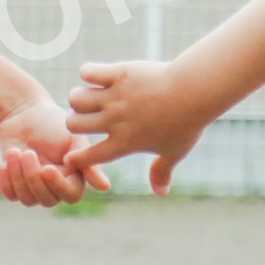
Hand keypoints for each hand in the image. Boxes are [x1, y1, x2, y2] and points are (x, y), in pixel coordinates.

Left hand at [0, 96, 108, 206]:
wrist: (23, 112)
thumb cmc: (52, 122)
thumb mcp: (73, 139)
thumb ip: (87, 161)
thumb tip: (105, 187)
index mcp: (74, 177)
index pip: (70, 195)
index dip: (57, 185)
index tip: (47, 168)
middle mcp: (56, 187)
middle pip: (47, 199)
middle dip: (33, 177)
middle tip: (27, 152)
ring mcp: (35, 188)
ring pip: (27, 199)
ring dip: (18, 176)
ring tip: (15, 151)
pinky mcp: (15, 185)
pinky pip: (10, 194)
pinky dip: (5, 180)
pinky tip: (4, 163)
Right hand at [67, 58, 209, 195]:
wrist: (194, 91)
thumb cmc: (187, 123)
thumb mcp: (175, 151)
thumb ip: (162, 172)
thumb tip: (161, 193)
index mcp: (124, 143)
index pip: (91, 157)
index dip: (77, 159)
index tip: (70, 158)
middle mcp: (114, 121)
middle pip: (73, 124)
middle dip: (75, 120)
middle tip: (87, 115)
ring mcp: (114, 96)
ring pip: (76, 98)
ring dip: (79, 97)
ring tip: (91, 94)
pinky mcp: (118, 73)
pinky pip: (88, 72)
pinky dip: (88, 73)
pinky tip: (96, 74)